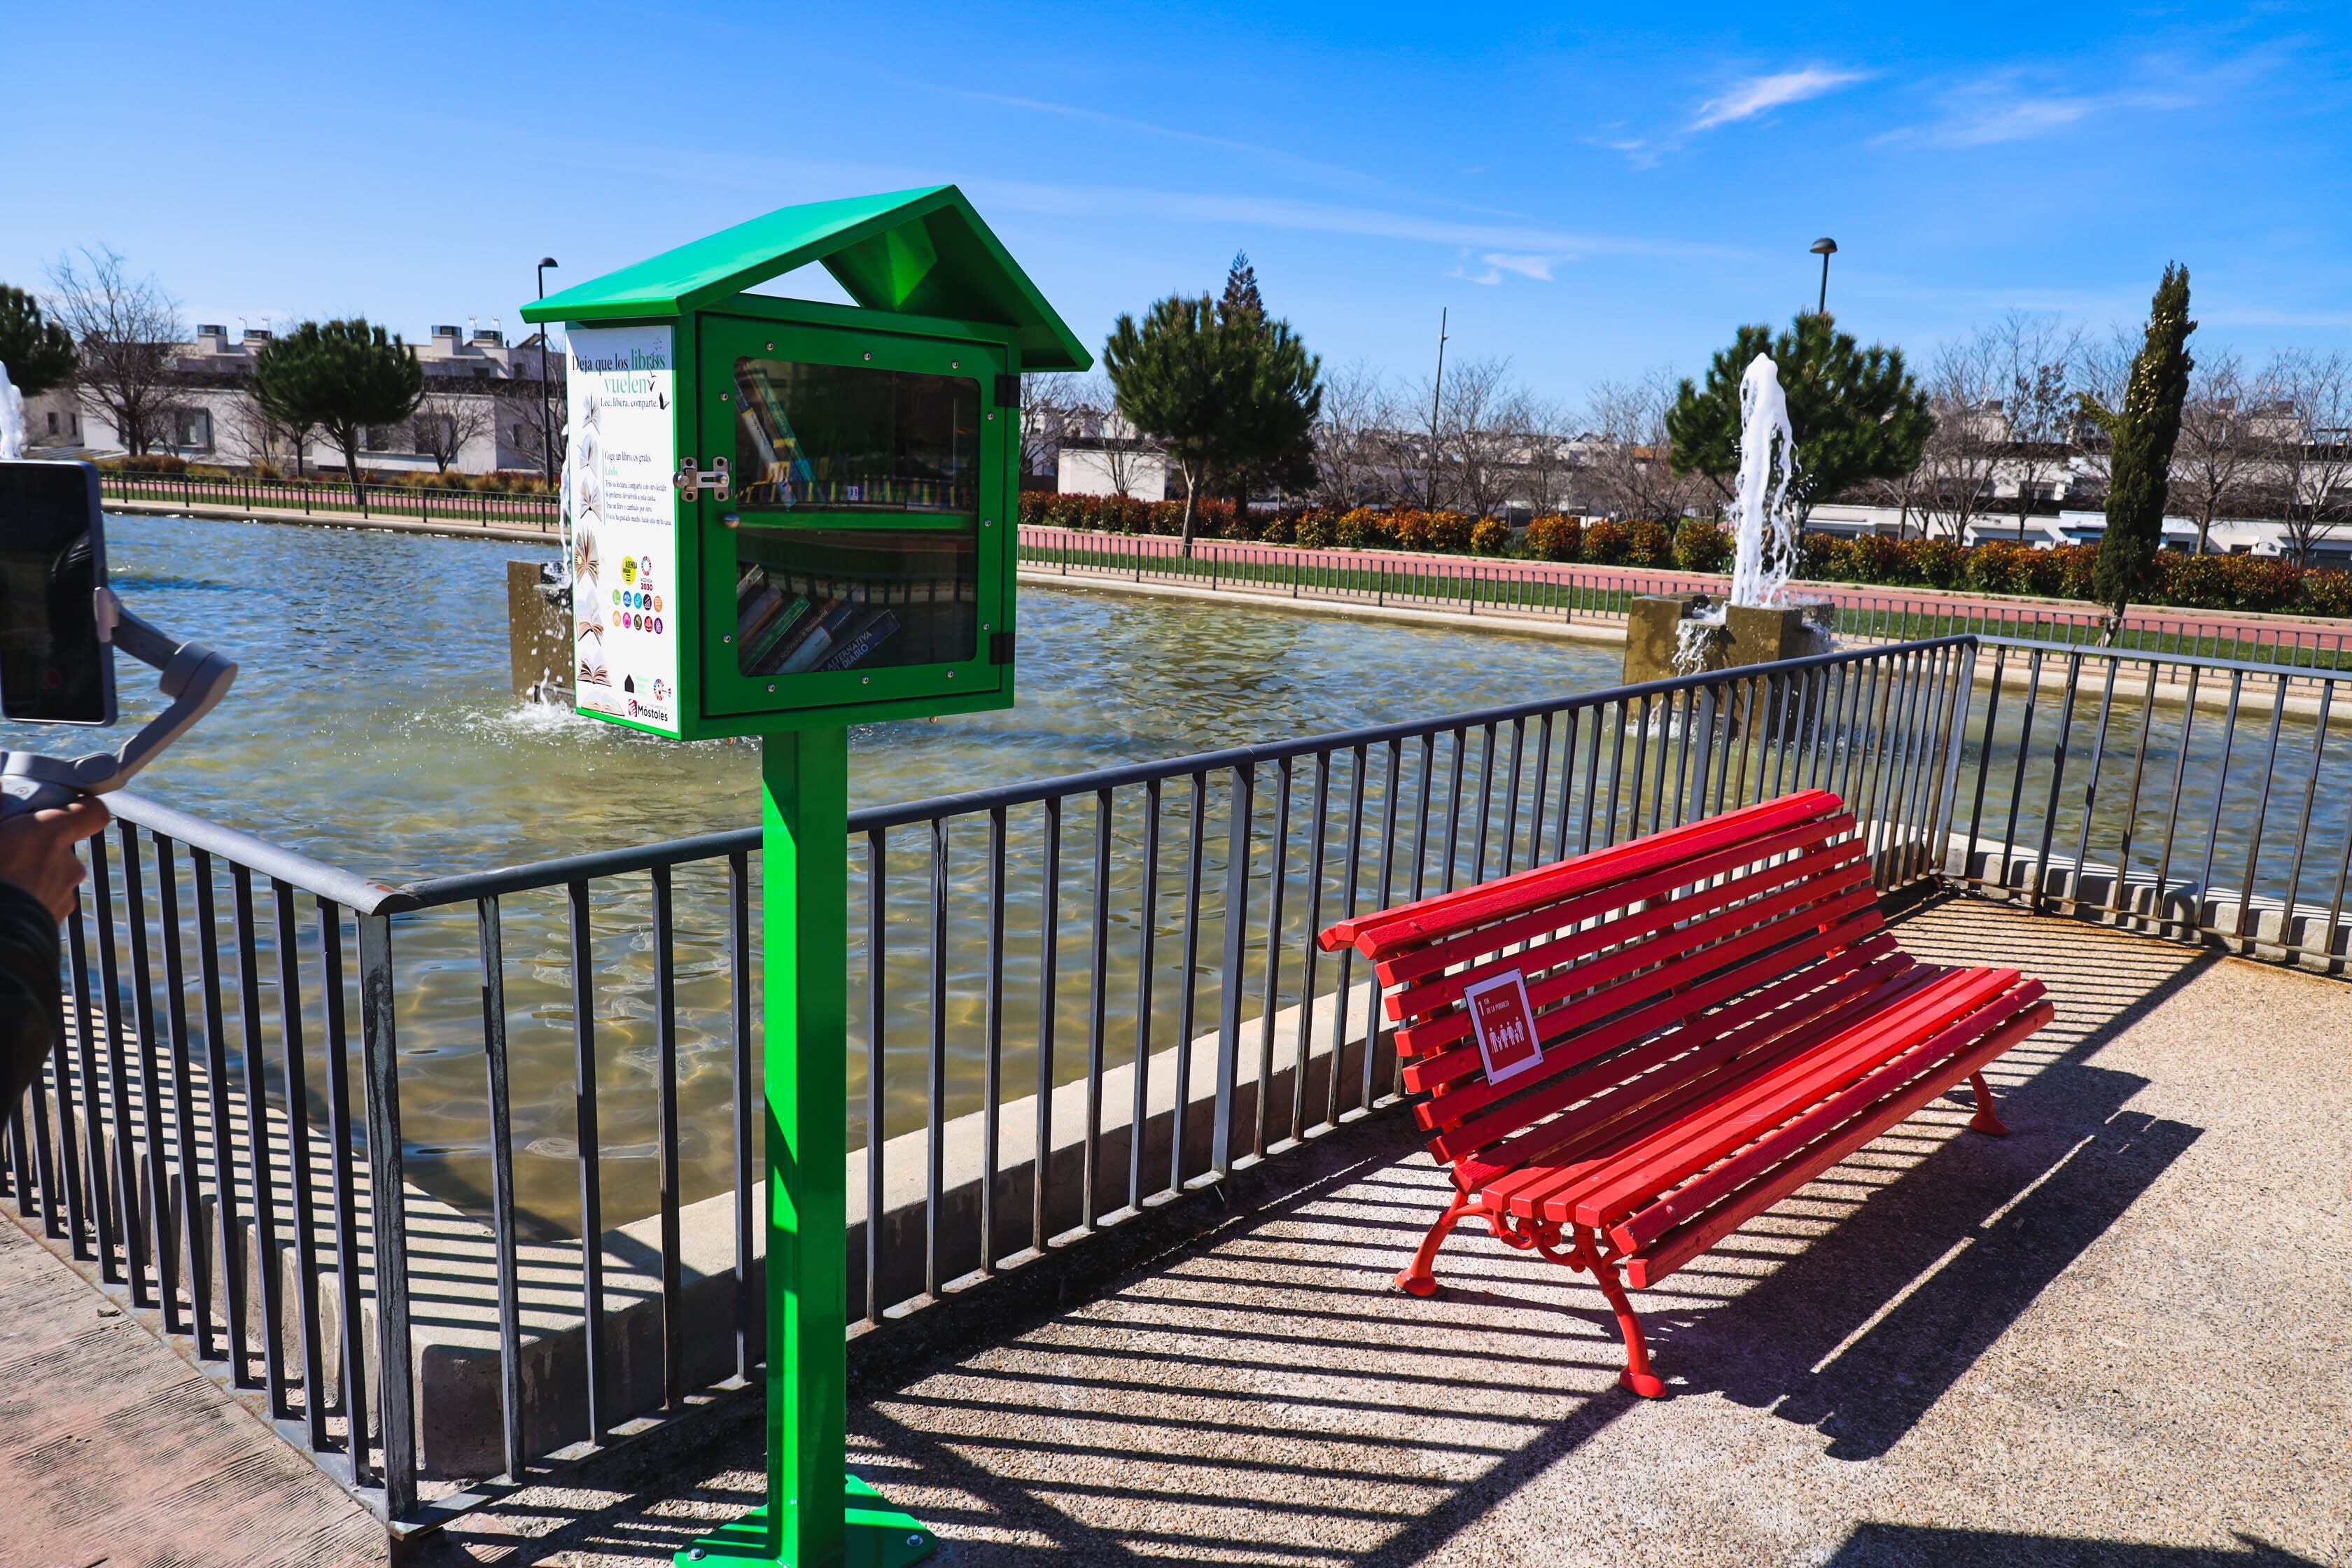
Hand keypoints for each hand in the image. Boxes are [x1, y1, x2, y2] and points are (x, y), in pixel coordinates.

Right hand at [0, 796, 111, 921]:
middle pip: (62, 845)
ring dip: (31, 872)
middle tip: (7, 845)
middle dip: (37, 844)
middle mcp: (67, 864)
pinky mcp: (53, 920)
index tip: (61, 806)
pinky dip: (29, 896)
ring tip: (3, 876)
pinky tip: (8, 898)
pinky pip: (45, 898)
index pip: (92, 811)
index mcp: (50, 834)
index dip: (81, 807)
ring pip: (51, 874)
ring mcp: (63, 895)